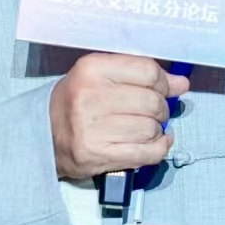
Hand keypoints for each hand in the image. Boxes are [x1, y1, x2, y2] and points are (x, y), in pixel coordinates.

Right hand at [49, 53, 189, 178]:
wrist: (43, 133)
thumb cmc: (76, 101)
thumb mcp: (100, 76)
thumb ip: (140, 75)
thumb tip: (181, 84)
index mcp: (92, 69)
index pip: (148, 71)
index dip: (165, 82)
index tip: (168, 88)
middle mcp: (91, 97)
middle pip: (152, 102)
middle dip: (161, 109)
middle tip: (154, 112)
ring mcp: (93, 128)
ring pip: (151, 128)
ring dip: (157, 130)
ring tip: (146, 128)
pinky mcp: (98, 155)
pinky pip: (147, 153)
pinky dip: (160, 148)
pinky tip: (157, 142)